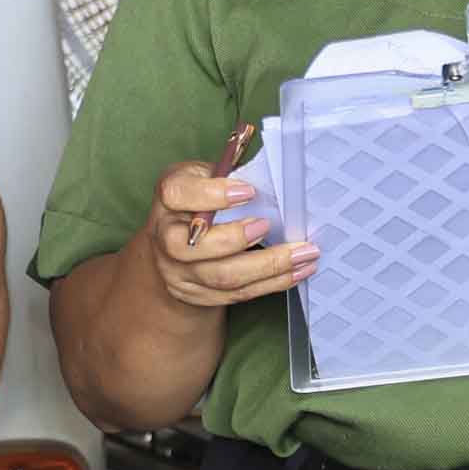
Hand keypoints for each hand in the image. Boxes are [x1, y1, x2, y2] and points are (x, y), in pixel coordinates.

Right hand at [137, 158, 315, 314]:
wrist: (179, 242)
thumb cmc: (202, 200)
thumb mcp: (207, 176)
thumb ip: (229, 175)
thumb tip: (274, 177)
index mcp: (169, 198)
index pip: (178, 194)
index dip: (212, 194)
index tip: (248, 192)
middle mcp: (164, 237)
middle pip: (194, 247)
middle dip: (237, 239)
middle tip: (269, 227)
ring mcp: (178, 271)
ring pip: (222, 277)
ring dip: (269, 267)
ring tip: (304, 254)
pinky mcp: (197, 295)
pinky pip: (238, 293)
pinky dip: (272, 283)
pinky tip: (297, 271)